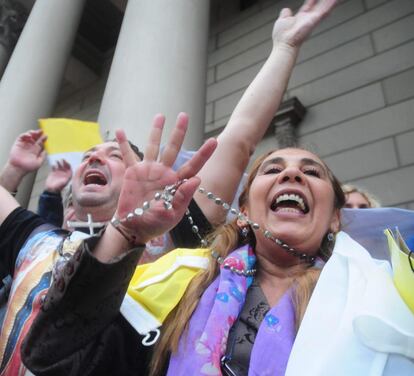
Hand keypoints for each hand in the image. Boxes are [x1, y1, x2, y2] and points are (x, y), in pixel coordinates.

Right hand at [8, 129, 46, 172]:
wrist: (19, 168)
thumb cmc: (28, 167)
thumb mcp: (39, 162)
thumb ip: (43, 156)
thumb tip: (46, 150)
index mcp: (36, 150)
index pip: (40, 142)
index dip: (43, 138)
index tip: (46, 135)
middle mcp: (30, 147)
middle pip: (35, 138)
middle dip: (38, 134)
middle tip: (41, 131)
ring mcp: (24, 145)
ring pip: (29, 136)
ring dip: (32, 133)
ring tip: (35, 133)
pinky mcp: (18, 144)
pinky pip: (21, 137)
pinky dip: (25, 135)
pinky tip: (29, 135)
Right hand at [45, 159, 71, 192]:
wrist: (51, 189)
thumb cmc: (59, 187)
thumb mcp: (65, 182)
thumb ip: (67, 178)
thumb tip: (70, 173)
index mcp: (68, 175)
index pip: (69, 168)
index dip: (68, 165)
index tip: (66, 162)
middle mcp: (64, 173)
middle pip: (65, 166)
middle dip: (64, 162)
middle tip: (62, 159)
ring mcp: (58, 172)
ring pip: (59, 166)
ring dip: (59, 163)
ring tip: (57, 161)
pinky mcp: (53, 172)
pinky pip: (54, 167)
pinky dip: (53, 165)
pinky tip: (53, 165)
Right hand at [113, 113, 216, 244]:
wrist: (134, 228)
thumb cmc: (155, 225)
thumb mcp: (172, 215)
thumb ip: (183, 197)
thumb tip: (197, 179)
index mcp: (176, 183)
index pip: (193, 166)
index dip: (203, 153)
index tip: (214, 140)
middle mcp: (164, 174)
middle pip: (173, 149)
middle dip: (179, 132)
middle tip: (184, 115)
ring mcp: (148, 171)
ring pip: (153, 146)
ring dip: (156, 131)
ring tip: (160, 116)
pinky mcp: (133, 174)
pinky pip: (128, 156)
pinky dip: (123, 143)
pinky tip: (119, 130)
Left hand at [272, 0, 336, 48]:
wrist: (284, 43)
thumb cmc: (282, 36)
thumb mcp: (282, 20)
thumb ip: (285, 14)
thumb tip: (286, 10)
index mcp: (300, 17)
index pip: (308, 6)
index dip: (312, 0)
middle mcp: (308, 18)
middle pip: (319, 6)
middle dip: (324, 2)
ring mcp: (312, 19)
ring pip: (325, 7)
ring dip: (330, 3)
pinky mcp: (315, 20)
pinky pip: (325, 11)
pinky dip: (330, 5)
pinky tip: (335, 0)